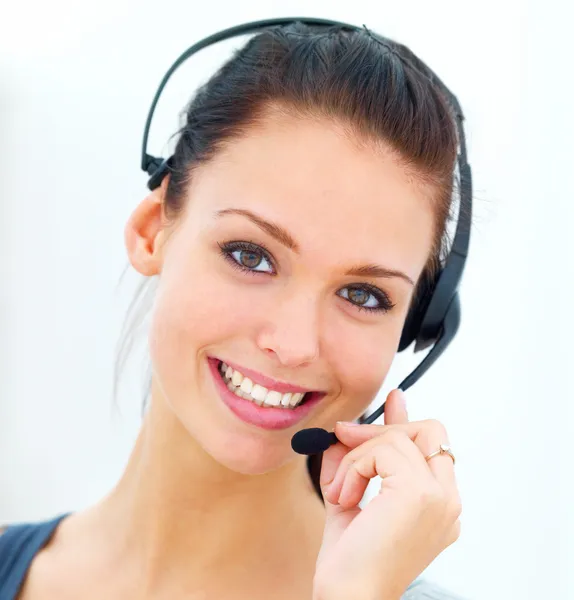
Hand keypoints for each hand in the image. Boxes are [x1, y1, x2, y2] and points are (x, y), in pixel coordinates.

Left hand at [312, 389, 461, 599]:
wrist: (349, 596)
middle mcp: (448, 500)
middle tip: (343, 435)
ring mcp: (440, 497)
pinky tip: (344, 498)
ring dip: (357, 457)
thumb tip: (348, 428)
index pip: (431, 446)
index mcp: (439, 504)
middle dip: (380, 429)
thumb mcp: (354, 495)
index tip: (394, 399)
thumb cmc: (351, 558)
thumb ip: (358, 461)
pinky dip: (355, 467)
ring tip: (341, 491)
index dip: (407, 421)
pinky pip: (383, 450)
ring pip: (398, 439)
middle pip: (428, 431)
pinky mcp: (421, 494)